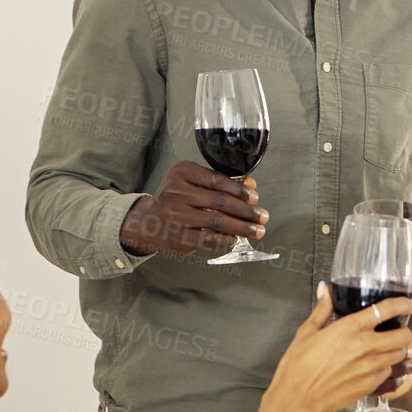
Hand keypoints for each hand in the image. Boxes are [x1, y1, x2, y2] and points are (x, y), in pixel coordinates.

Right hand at [119, 160, 268, 257]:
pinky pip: (210, 238)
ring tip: (257, 230)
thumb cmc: (177, 200)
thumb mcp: (193, 183)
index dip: (240, 190)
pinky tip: (236, 238)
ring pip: (218, 221)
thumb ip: (220, 183)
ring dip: (243, 227)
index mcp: (181, 172)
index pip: (217, 180)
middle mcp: (175, 192)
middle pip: (220, 201)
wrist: (148, 222)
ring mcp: (176, 216)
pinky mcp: (179, 237)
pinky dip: (227, 238)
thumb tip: (250, 185)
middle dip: (247, 210)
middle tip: (263, 216)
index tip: (254, 197)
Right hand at [261, 285, 411, 411]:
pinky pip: (391, 374)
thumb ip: (322, 310)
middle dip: (406, 332)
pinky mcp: (370, 385)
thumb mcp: (307, 332)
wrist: (298, 398)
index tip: (411, 304)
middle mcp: (366, 347)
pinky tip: (384, 367)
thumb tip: (324, 291)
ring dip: (401, 351)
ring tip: (394, 349)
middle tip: (400, 332)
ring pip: (401, 355)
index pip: (386, 310)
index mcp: (350, 328)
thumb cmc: (298, 367)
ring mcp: (371, 367)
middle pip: (404, 336)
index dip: (403, 304)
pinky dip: (392, 369)